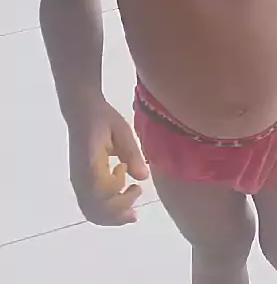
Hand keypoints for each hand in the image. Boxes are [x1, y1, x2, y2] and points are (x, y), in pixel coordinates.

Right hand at [68, 99, 148, 225]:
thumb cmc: (103, 119)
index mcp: (90, 163)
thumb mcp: (121, 130)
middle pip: (96, 208)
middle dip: (119, 210)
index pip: (102, 189)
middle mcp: (80, 178)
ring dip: (112, 217)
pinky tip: (119, 206)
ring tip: (131, 213)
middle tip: (137, 194)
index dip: (117, 186)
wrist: (81, 113)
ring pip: (92, 212)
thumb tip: (143, 177)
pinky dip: (105, 213)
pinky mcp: (79, 184)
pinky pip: (89, 207)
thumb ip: (131, 152)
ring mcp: (78, 183)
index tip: (125, 168)